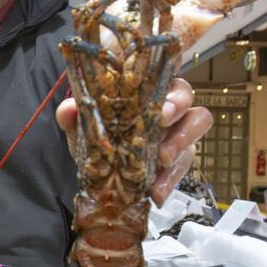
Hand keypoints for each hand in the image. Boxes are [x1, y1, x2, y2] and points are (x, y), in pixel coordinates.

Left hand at [55, 77, 212, 205]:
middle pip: (188, 97)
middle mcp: (168, 107)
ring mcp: (178, 133)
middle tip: (161, 122)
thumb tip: (69, 108)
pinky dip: (169, 180)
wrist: (97, 170)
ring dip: (181, 142)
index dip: (171, 79)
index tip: (159, 101)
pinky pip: (182, 167)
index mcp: (146, 90)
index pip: (167, 74)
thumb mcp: (81, 126)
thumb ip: (74, 115)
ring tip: (163, 160)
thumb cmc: (98, 135)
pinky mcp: (179, 161)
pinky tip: (157, 192)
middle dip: (177, 108)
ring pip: (196, 126)